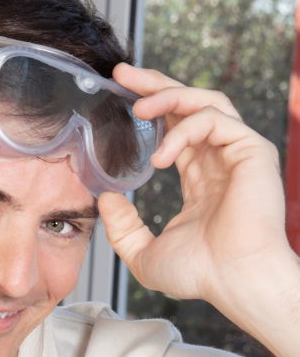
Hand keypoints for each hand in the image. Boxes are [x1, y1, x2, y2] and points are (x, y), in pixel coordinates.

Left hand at [97, 64, 291, 316]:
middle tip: (121, 75)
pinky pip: (215, 120)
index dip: (149, 108)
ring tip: (139, 108)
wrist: (235, 281)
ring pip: (204, 101)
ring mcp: (237, 153)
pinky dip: (185, 130)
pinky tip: (162, 155)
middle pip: (188, 104)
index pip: (174, 129)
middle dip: (154, 85)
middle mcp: (219, 160)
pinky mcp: (252, 151)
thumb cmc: (201, 274)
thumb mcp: (144, 254)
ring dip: (168, 97)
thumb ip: (123, 228)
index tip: (119, 94)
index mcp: (200, 178)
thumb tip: (105, 198)